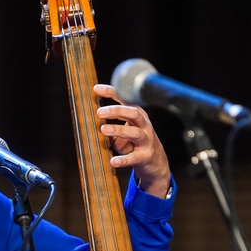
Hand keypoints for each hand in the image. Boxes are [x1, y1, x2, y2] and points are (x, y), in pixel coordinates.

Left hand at [95, 83, 171, 197]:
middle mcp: (144, 126)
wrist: (156, 162)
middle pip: (133, 113)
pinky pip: (134, 157)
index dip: (112, 93)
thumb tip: (94, 121)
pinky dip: (123, 159)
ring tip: (103, 130)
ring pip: (134, 132)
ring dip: (118, 130)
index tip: (96, 89)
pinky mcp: (146, 156)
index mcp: (137, 116)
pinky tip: (113, 161)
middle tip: (99, 112)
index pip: (126, 101)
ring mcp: (146, 141)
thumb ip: (112, 124)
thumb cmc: (136, 142)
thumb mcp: (125, 130)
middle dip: (116, 110)